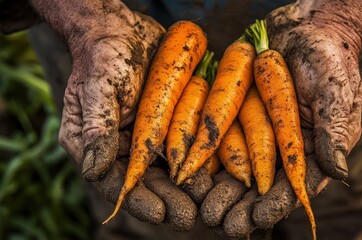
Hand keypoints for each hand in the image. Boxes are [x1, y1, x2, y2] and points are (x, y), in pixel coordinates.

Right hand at [32, 0, 211, 229]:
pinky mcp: (169, 122)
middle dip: (168, 199)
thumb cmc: (102, 56)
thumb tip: (93, 172)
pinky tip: (216, 173)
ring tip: (206, 203)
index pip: (116, 180)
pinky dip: (198, 159)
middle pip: (146, 180)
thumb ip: (98, 130)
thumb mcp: (96, 90)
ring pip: (168, 168)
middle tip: (188, 217)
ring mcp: (148, 135)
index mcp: (97, 145)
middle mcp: (123, 145)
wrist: (123, 29)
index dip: (138, 199)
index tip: (161, 212)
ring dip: (186, 187)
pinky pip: (184, 144)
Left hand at [201, 1, 361, 236]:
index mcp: (311, 150)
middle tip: (226, 224)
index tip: (258, 217)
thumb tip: (338, 174)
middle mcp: (282, 146)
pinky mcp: (238, 115)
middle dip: (242, 206)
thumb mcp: (336, 95)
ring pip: (237, 169)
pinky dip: (209, 160)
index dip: (276, 204)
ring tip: (206, 210)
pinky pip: (222, 141)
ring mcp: (259, 132)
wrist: (305, 28)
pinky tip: (193, 178)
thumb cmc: (329, 60)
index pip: (294, 186)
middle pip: (261, 185)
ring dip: (222, 191)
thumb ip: (333, 133)